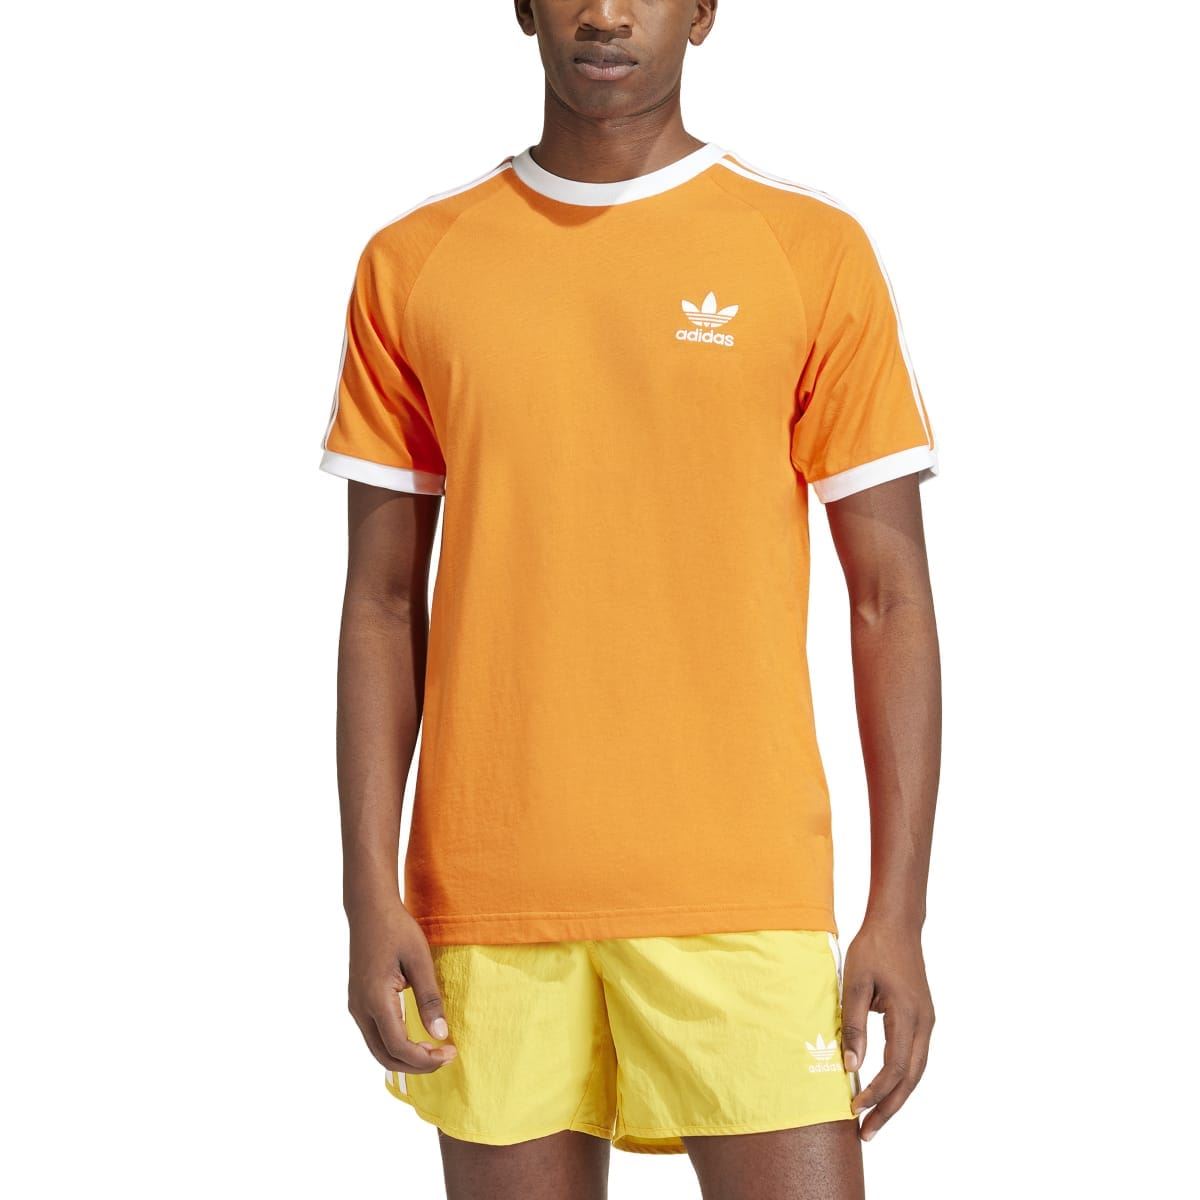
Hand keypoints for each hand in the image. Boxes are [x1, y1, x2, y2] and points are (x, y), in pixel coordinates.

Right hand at [347, 899, 457, 1074]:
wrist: (369, 909)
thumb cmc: (397, 929)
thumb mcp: (420, 960)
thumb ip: (430, 999)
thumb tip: (440, 1035)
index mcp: (375, 999)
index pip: (398, 1046)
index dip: (425, 1058)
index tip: (450, 1052)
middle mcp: (360, 1008)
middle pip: (385, 1056)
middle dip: (416, 1065)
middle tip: (445, 1057)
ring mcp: (356, 1006)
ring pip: (378, 1049)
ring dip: (405, 1057)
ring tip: (434, 1051)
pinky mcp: (359, 1002)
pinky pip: (375, 1035)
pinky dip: (395, 1046)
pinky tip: (417, 1039)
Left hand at [840, 920, 934, 1141]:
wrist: (897, 924)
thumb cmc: (873, 949)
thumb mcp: (854, 982)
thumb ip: (853, 1024)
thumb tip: (850, 1066)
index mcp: (909, 1015)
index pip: (895, 1067)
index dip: (876, 1092)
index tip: (854, 1108)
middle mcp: (924, 1024)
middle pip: (911, 1079)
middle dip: (889, 1108)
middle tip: (866, 1133)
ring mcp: (927, 1022)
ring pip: (916, 1072)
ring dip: (896, 1097)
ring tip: (874, 1120)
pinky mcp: (922, 1018)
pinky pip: (914, 1058)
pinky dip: (901, 1079)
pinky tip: (884, 1090)